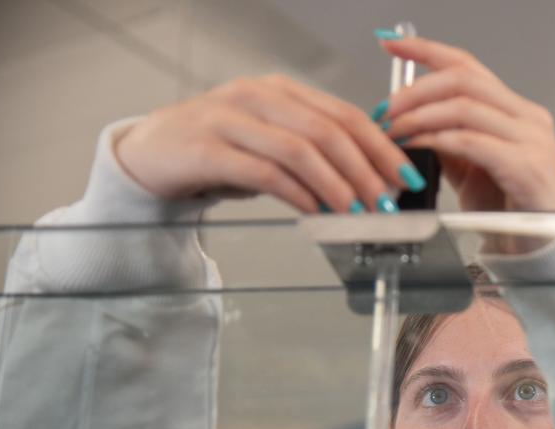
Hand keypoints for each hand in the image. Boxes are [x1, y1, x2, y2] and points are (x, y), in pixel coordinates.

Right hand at [114, 75, 420, 213]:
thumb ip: (313, 151)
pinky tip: (313, 212)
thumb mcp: (270, 142)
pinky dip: (295, 194)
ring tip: (355, 212)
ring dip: (335, 185)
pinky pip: (263, 172)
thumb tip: (368, 179)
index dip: (381, 147)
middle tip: (385, 202)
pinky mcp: (205, 149)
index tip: (404, 176)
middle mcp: (257, 96)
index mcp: (281, 90)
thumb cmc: (217, 150)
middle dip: (365, 170)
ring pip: (298, 149)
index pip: (345, 115)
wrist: (149, 154)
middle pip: (327, 131)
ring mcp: (229, 119)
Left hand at [375, 37, 554, 212]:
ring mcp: (532, 140)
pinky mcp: (526, 166)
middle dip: (416, 89)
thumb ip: (450, 145)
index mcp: (517, 113)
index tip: (392, 44)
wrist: (543, 248)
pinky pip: (472, 142)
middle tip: (386, 108)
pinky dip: (437, 140)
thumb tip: (412, 124)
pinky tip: (419, 145)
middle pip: (464, 80)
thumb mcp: (473, 171)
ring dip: (420, 116)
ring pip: (465, 106)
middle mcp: (528, 118)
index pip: (469, 66)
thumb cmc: (513, 212)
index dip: (428, 50)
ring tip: (394, 130)